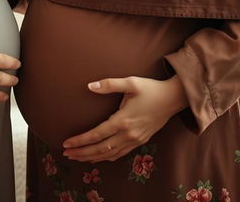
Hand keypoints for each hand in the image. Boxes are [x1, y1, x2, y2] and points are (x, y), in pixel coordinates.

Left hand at [62, 76, 187, 161]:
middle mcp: (128, 134)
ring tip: (77, 157)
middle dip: (82, 152)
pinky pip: (120, 153)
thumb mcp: (130, 82)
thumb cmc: (150, 88)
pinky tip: (98, 156)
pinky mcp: (139, 141)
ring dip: (92, 157)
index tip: (66, 143)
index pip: (97, 134)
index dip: (80, 140)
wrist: (172, 99)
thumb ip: (109, 84)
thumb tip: (89, 86)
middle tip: (66, 153)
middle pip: (101, 148)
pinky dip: (106, 157)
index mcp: (123, 120)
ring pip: (110, 154)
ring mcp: (135, 140)